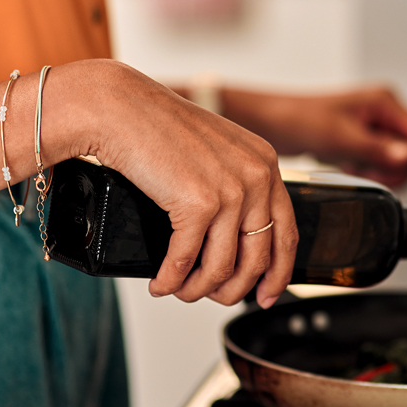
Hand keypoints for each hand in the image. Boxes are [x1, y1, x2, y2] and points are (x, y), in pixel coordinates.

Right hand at [56, 61, 297, 307]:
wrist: (120, 107)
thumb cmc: (156, 126)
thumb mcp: (215, 151)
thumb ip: (234, 184)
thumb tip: (233, 237)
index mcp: (264, 163)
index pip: (287, 232)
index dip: (278, 273)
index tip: (267, 294)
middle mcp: (256, 177)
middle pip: (257, 259)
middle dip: (233, 290)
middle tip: (213, 298)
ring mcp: (230, 191)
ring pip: (222, 267)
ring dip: (197, 289)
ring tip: (179, 290)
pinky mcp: (197, 204)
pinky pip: (186, 261)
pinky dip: (171, 280)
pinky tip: (161, 283)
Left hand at [221, 85, 406, 191]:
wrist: (272, 123)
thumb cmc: (301, 119)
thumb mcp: (342, 138)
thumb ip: (376, 149)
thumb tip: (406, 159)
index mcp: (385, 101)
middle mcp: (383, 111)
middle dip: (392, 168)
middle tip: (367, 169)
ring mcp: (373, 126)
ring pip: (393, 159)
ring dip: (376, 169)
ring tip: (350, 163)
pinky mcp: (361, 139)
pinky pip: (375, 162)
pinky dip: (364, 168)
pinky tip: (344, 162)